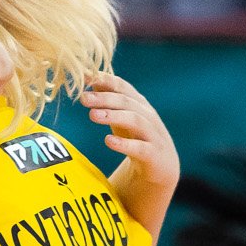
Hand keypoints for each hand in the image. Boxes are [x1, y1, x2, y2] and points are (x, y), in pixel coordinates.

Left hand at [83, 71, 178, 192]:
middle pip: (127, 102)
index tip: (85, 77)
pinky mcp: (155, 155)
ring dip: (114, 116)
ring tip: (92, 115)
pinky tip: (108, 141)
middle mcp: (148, 116)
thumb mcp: (121, 118)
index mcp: (139, 105)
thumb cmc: (136, 138)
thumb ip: (108, 100)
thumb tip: (90, 78)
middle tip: (84, 98)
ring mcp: (154, 135)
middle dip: (105, 98)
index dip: (106, 80)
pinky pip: (140, 148)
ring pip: (136, 121)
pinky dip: (125, 144)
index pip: (123, 87)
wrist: (161, 168)